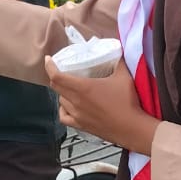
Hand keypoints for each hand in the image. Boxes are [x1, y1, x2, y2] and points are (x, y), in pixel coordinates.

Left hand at [44, 57, 159, 155]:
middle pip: (56, 87)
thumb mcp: (124, 76)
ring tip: (69, 87)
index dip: (49, 67)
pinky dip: (63, 110)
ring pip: (60, 101)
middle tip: (61, 71)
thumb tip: (117, 51)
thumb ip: (119, 62)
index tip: (48, 59)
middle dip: (55, 77)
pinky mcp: (81, 126)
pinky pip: (64, 117)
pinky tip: (68, 107)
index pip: (57, 76)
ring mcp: (77, 115)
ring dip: (62, 92)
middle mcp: (76, 101)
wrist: (132, 128)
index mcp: (82, 87)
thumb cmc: (127, 102)